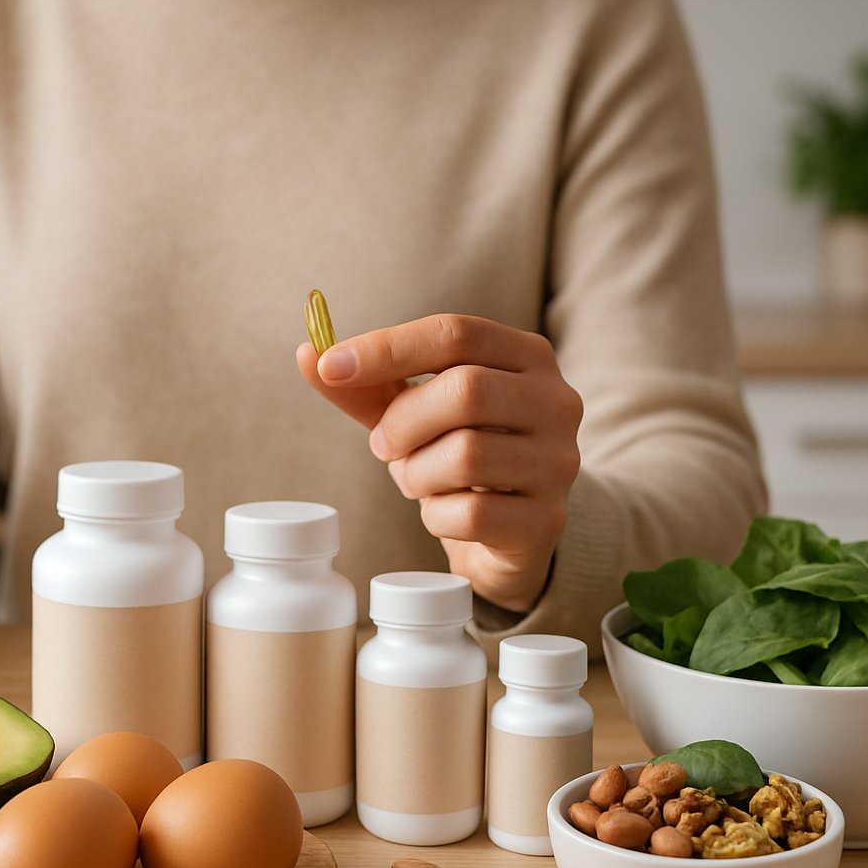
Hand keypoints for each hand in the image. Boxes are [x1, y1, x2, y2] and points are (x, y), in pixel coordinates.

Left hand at [296, 314, 581, 613]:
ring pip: (466, 455)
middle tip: (383, 445)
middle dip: (403, 421)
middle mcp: (557, 402)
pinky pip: (470, 514)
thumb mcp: (413, 413)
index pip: (455, 333)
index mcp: (527, 358)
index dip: (386, 347)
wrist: (509, 534)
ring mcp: (558, 463)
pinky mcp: (545, 521)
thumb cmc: (458, 457)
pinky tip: (444, 515)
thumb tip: (309, 354)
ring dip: (415, 474)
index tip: (331, 365)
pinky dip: (436, 517)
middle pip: (465, 390)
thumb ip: (366, 385)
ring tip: (416, 480)